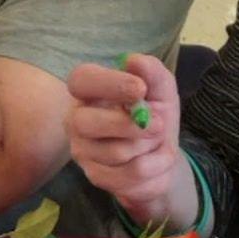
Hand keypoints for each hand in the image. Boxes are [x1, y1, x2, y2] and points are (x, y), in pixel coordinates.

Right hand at [65, 54, 196, 229]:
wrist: (161, 157)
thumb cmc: (155, 115)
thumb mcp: (161, 89)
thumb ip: (152, 72)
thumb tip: (134, 60)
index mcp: (89, 92)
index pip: (81, 80)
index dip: (109, 83)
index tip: (140, 89)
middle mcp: (76, 120)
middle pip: (86, 123)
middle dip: (129, 124)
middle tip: (159, 124)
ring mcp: (83, 151)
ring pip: (114, 151)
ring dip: (148, 145)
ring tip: (156, 140)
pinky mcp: (96, 176)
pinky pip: (129, 173)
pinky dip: (154, 165)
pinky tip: (154, 159)